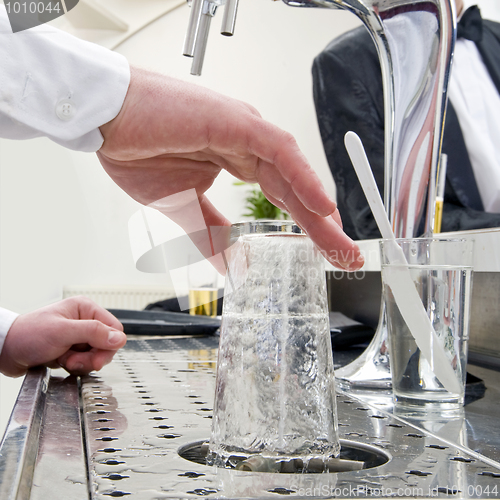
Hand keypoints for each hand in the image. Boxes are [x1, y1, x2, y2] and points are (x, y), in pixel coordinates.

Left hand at [0, 297, 125, 376]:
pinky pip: (86, 361)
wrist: (6, 350)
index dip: (108, 345)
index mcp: (85, 309)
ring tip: (65, 361)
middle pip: (106, 344)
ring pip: (96, 355)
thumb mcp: (62, 332)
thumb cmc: (28, 335)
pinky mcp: (72, 348)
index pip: (114, 328)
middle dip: (92, 357)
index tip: (96, 358)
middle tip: (75, 361)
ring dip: (82, 363)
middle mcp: (84, 320)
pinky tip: (62, 363)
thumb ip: (93, 333)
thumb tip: (118, 338)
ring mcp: (78, 336)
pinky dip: (76, 366)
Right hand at [98, 67, 363, 270]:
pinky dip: (302, 177)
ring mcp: (244, 132)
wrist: (107, 120)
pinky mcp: (236, 122)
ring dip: (319, 209)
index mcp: (237, 160)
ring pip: (294, 172)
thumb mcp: (182, 206)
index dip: (305, 227)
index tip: (321, 254)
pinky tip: (321, 204)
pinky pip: (279, 150)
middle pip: (295, 190)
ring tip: (339, 242)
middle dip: (322, 226)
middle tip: (344, 256)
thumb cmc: (138, 150)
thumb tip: (227, 263)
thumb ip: (209, 233)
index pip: (282, 198)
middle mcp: (248, 146)